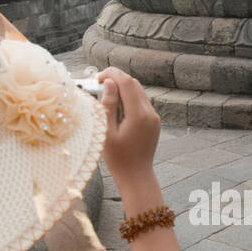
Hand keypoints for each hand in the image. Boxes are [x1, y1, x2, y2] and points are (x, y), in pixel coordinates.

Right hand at [96, 67, 160, 186]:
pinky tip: (117, 109)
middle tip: (99, 86)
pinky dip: (129, 99)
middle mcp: (150, 113)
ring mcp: (154, 117)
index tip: (97, 77)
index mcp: (138, 114)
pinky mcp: (154, 122)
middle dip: (117, 80)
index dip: (112, 74)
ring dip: (123, 89)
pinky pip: (142, 103)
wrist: (136, 176)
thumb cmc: (118, 159)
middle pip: (134, 84)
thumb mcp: (107, 132)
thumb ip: (108, 106)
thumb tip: (109, 83)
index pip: (127, 82)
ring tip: (106, 97)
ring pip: (139, 92)